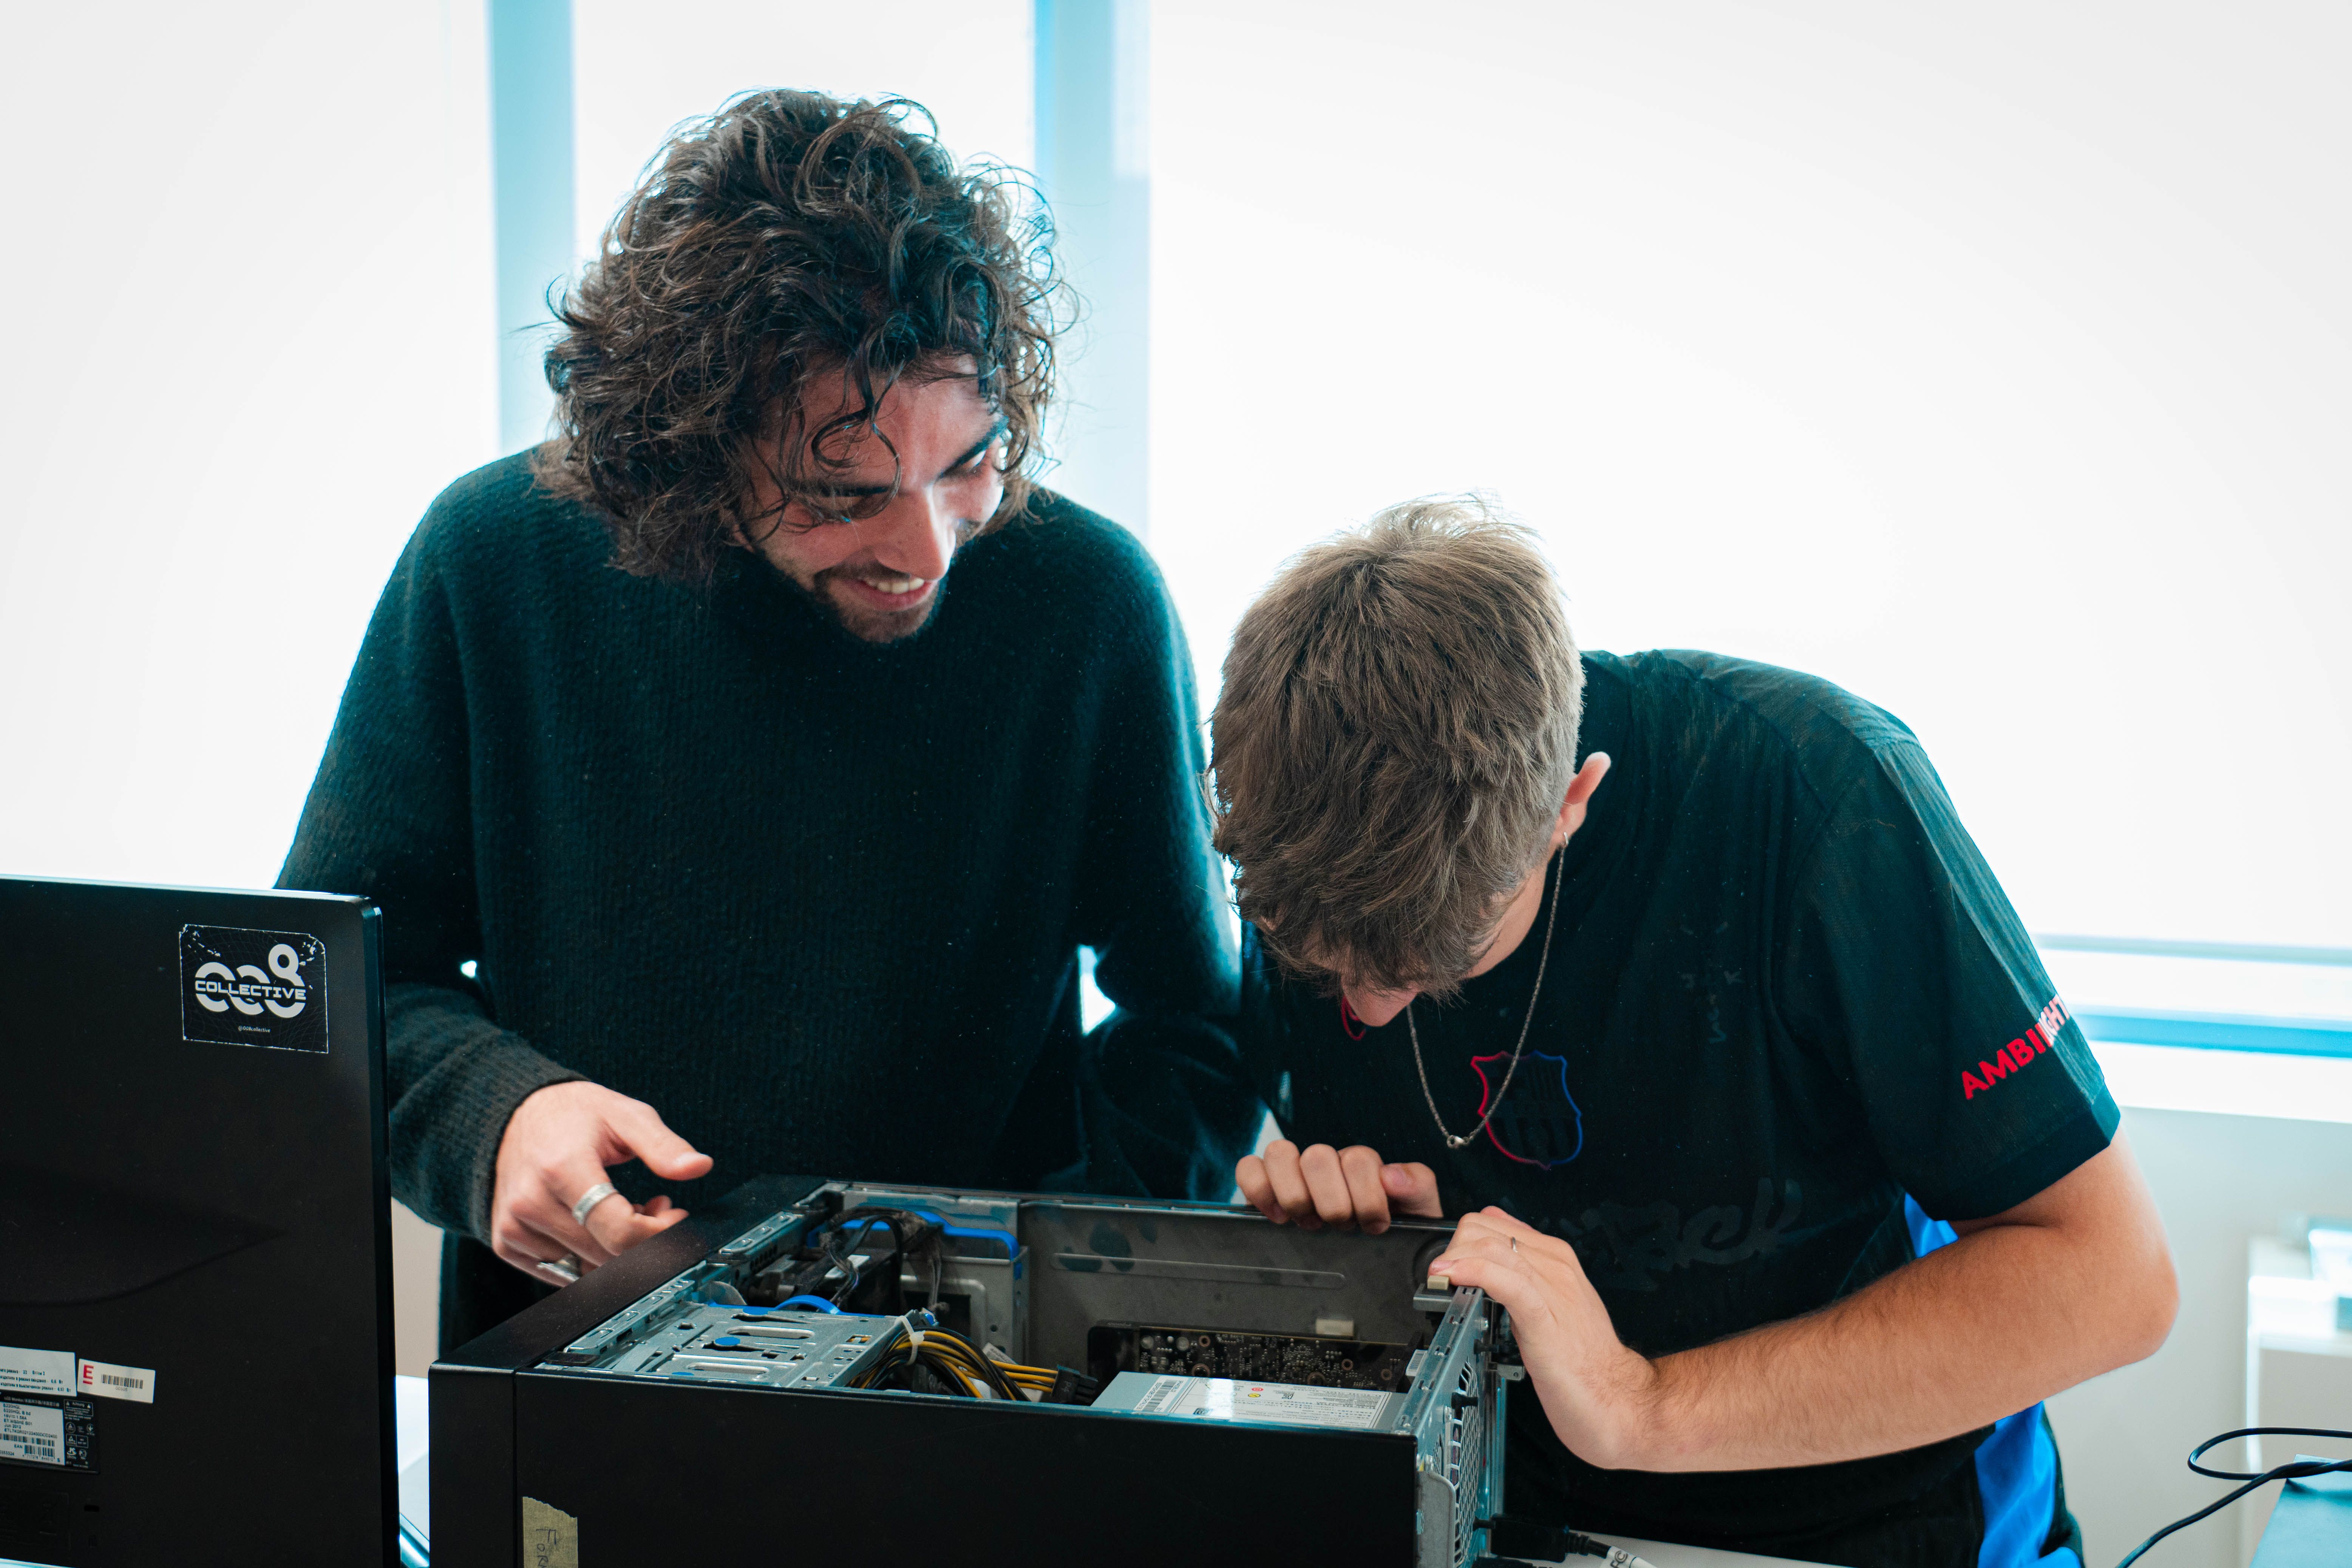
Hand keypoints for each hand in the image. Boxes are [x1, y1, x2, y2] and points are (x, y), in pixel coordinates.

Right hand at [489, 1081, 714, 1284]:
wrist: (516, 1116)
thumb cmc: (573, 1115)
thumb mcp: (625, 1115)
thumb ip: (663, 1145)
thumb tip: (699, 1166)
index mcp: (561, 1169)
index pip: (619, 1230)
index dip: (660, 1232)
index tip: (677, 1214)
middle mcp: (531, 1203)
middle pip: (607, 1255)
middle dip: (645, 1239)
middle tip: (658, 1207)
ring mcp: (514, 1228)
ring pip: (586, 1269)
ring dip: (619, 1252)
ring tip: (628, 1210)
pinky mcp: (507, 1244)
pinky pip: (560, 1272)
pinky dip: (589, 1257)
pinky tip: (599, 1226)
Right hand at [1235, 1140, 1440, 1233]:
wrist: (1375, 1252)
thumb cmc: (1392, 1227)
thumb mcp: (1418, 1209)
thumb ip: (1417, 1185)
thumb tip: (1390, 1176)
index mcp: (1361, 1164)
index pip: (1357, 1158)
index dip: (1367, 1198)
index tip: (1376, 1225)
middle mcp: (1326, 1163)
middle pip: (1317, 1156)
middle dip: (1332, 1203)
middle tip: (1342, 1226)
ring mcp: (1293, 1172)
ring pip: (1279, 1153)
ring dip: (1296, 1196)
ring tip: (1311, 1223)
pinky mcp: (1264, 1187)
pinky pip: (1248, 1168)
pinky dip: (1259, 1190)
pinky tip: (1278, 1216)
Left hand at [1428, 1207, 1658, 1468]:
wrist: (1619, 1401)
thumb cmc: (1584, 1362)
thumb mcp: (1550, 1307)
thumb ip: (1524, 1279)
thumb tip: (1491, 1253)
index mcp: (1556, 1259)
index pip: (1493, 1223)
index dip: (1461, 1241)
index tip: (1446, 1267)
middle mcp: (1555, 1265)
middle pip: (1484, 1229)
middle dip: (1452, 1248)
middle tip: (1440, 1279)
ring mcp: (1554, 1288)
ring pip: (1492, 1247)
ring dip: (1455, 1258)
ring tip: (1438, 1278)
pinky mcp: (1547, 1318)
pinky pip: (1507, 1280)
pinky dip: (1475, 1272)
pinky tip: (1454, 1279)